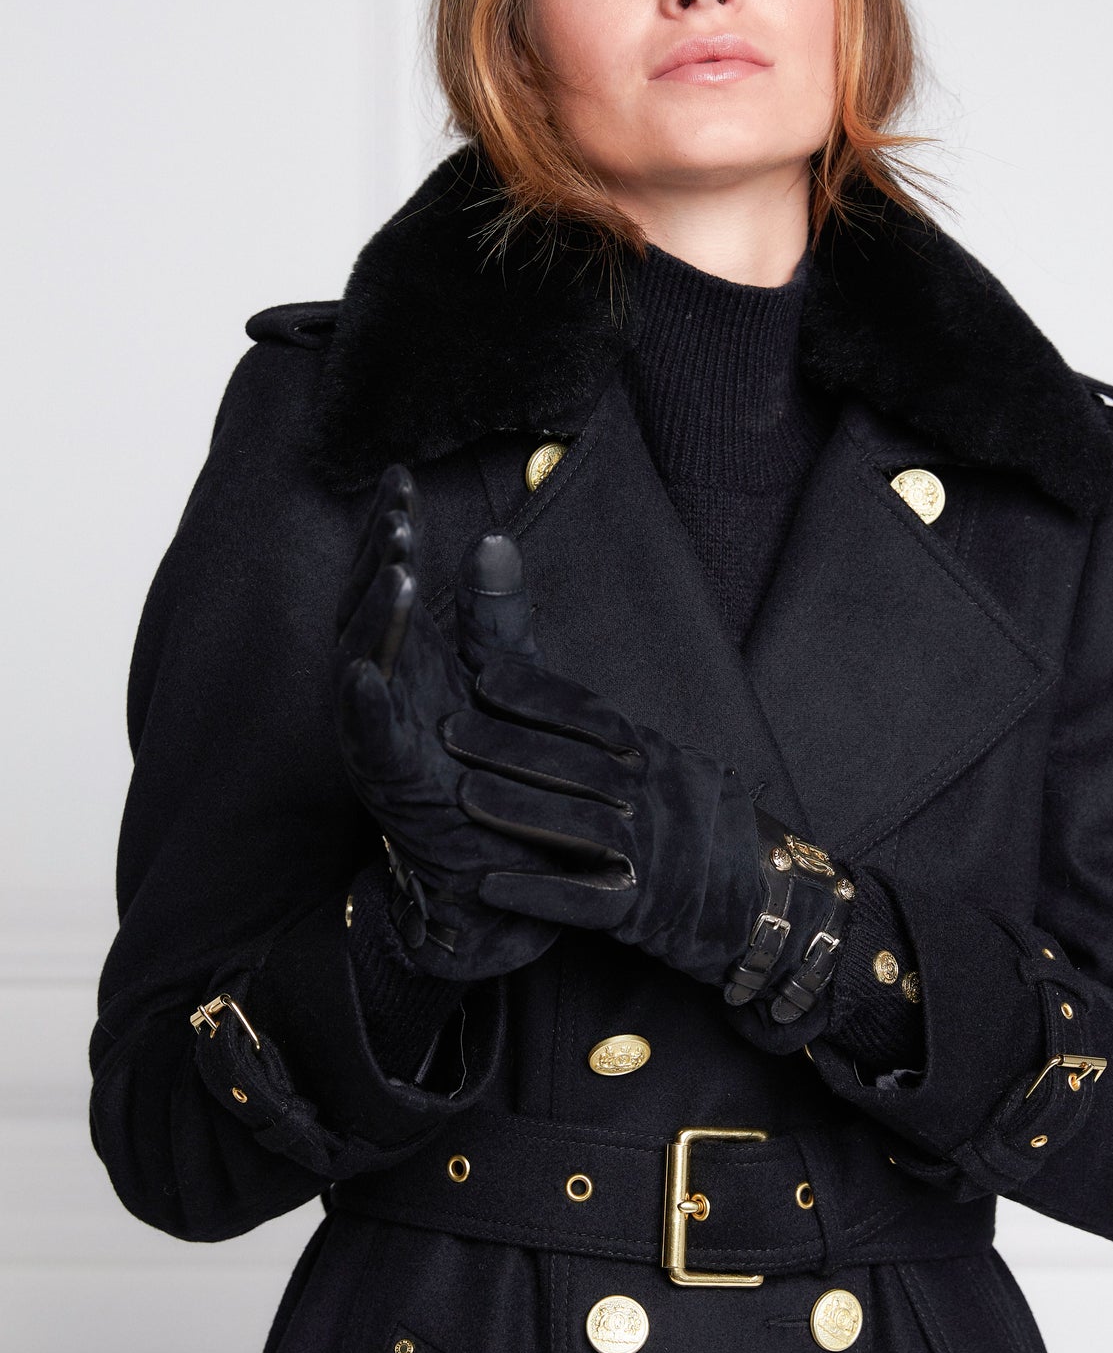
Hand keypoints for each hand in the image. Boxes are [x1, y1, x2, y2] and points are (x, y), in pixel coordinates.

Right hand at [331, 465, 562, 979]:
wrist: (503, 875)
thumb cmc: (502, 773)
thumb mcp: (508, 680)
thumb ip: (499, 615)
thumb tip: (493, 536)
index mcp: (409, 659)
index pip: (390, 580)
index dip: (391, 530)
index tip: (400, 477)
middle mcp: (383, 690)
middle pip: (368, 609)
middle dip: (380, 559)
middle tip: (397, 512)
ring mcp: (377, 735)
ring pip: (362, 662)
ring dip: (376, 616)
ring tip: (398, 571)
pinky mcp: (386, 783)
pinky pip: (365, 740)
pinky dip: (363, 706)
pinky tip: (365, 670)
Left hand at [437, 643, 765, 989]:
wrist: (770, 907)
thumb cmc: (705, 836)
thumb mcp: (673, 773)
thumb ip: (620, 748)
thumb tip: (552, 710)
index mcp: (658, 757)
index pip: (594, 716)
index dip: (539, 696)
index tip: (486, 679)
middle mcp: (659, 797)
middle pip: (578, 763)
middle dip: (511, 745)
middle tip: (452, 731)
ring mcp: (655, 854)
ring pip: (581, 825)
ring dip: (519, 810)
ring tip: (463, 795)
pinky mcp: (646, 911)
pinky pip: (586, 901)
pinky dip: (538, 893)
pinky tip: (488, 885)